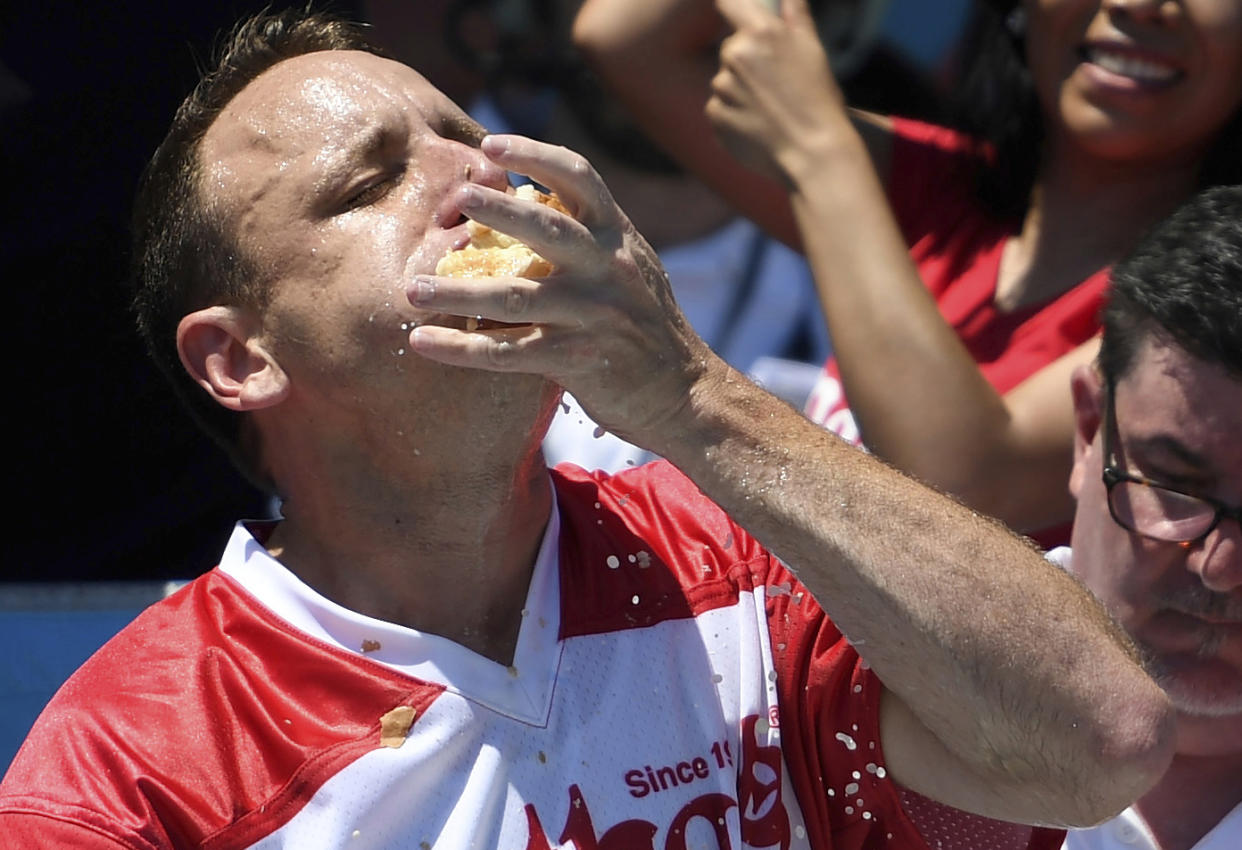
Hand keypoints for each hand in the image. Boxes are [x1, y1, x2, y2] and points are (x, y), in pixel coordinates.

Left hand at [407, 134, 716, 448]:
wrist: (684, 394)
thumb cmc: (644, 327)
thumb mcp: (629, 268)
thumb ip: (587, 238)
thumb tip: (522, 206)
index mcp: (617, 236)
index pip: (579, 178)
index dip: (534, 155)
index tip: (490, 143)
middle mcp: (607, 269)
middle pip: (547, 228)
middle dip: (497, 209)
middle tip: (454, 199)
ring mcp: (593, 315)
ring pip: (514, 297)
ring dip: (457, 293)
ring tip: (412, 290)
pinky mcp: (578, 361)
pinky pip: (508, 353)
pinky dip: (462, 349)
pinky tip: (424, 344)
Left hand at [708, 0, 850, 183]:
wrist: (812, 153)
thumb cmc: (818, 100)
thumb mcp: (812, 50)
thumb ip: (795, 15)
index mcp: (760, 33)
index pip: (728, 1)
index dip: (731, 7)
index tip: (735, 14)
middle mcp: (735, 56)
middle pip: (730, 48)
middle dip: (747, 60)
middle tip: (775, 83)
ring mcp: (721, 87)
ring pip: (725, 80)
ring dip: (740, 90)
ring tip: (770, 109)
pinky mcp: (715, 115)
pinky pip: (720, 108)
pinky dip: (734, 115)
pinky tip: (758, 125)